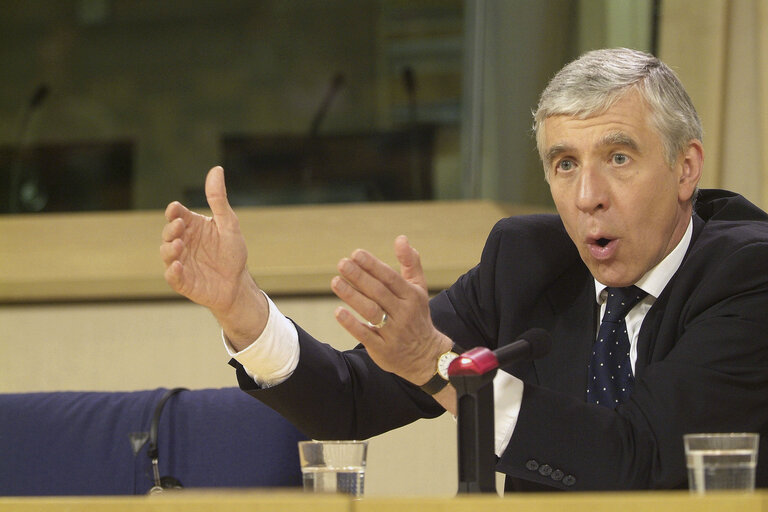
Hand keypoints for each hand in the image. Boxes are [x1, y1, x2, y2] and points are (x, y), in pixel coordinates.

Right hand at [160, 166, 266, 346]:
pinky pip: (172, 276)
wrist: (237, 284)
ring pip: (166, 253)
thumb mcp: (228, 224)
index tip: (176, 209)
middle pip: (168, 232)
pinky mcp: (182, 281)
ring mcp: (180, 262)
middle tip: (180, 226)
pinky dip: (173, 271)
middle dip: (171, 229)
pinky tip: (178, 266)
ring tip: (179, 245)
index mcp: (192, 226)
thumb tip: (216, 169)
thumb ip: (218, 199)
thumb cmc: (232, 252)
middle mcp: (182, 242)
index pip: (177, 214)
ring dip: (170, 249)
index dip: (174, 211)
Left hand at [331, 235, 452, 385]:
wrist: (426, 356)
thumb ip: (410, 263)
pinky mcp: (383, 349)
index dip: (373, 265)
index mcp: (412, 296)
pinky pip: (365, 335)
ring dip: (352, 296)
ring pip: (371, 312)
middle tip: (342, 263)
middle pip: (379, 292)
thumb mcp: (418, 289)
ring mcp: (393, 332)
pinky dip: (351, 323)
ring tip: (335, 281)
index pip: (390, 278)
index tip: (356, 253)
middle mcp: (404, 313)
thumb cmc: (416, 315)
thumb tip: (401, 238)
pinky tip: (338, 311)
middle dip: (359, 277)